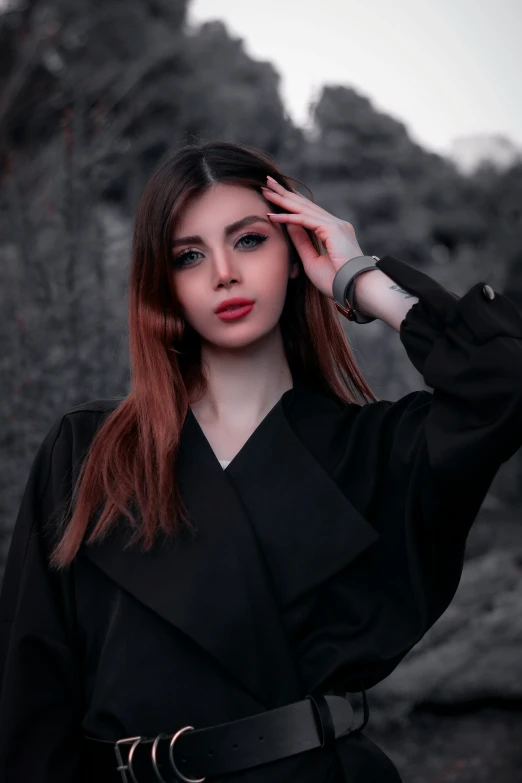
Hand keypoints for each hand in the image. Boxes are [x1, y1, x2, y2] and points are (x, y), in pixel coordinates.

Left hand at [261, 175, 364, 298]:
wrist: (354, 289)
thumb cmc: (335, 281)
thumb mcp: (311, 260)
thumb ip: (301, 241)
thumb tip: (289, 225)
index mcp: (333, 232)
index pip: (308, 213)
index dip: (291, 203)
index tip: (275, 196)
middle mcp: (336, 224)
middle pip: (305, 205)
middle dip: (285, 194)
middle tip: (267, 182)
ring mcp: (336, 225)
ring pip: (303, 209)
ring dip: (283, 199)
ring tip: (266, 190)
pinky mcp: (332, 229)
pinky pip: (304, 220)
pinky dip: (287, 218)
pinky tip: (271, 215)